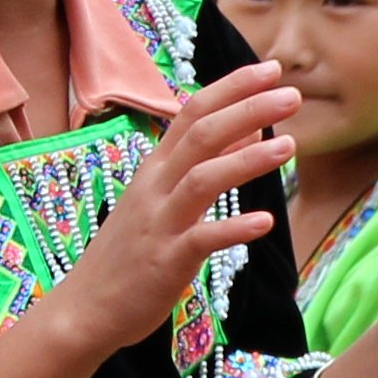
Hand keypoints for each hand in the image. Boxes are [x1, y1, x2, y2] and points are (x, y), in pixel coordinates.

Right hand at [48, 61, 291, 356]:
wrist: (85, 308)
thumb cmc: (131, 252)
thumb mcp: (164, 199)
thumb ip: (205, 162)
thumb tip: (250, 125)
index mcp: (156, 168)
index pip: (193, 112)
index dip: (233, 88)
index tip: (272, 69)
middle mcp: (155, 187)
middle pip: (200, 134)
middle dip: (248, 109)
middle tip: (292, 94)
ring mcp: (159, 223)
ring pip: (202, 178)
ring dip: (247, 159)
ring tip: (290, 147)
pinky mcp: (165, 262)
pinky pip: (202, 239)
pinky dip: (233, 228)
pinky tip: (265, 221)